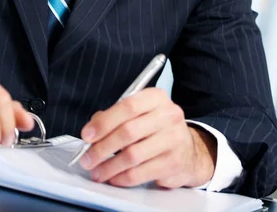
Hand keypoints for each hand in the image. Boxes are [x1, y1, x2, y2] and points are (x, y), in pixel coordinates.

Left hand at [79, 87, 216, 187]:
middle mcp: (169, 115)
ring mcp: (173, 139)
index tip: (87, 135)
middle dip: (102, 147)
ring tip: (97, 172)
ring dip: (109, 166)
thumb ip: (116, 117)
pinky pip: (140, 173)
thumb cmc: (157, 129)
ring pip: (132, 155)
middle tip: (87, 158)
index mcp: (157, 98)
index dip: (104, 122)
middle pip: (128, 131)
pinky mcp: (174, 163)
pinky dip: (122, 178)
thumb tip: (92, 130)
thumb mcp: (140, 114)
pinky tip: (113, 178)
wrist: (189, 150)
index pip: (128, 106)